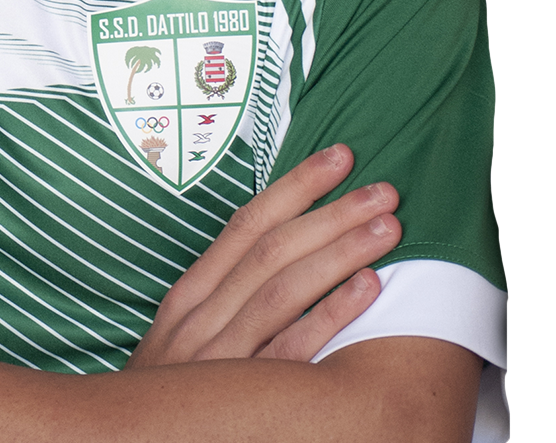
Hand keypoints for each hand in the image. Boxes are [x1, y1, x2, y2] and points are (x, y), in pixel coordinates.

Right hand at [127, 142, 400, 368]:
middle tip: (380, 188)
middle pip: (272, 249)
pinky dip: (331, 315)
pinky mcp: (243, 397)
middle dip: (331, 212)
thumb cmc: (170, 390)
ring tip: (385, 228)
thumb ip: (225, 290)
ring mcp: (222, 356)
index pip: (247, 223)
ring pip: (284, 288)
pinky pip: (293, 350)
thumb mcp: (185, 331)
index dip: (295, 186)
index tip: (338, 158)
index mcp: (191, 292)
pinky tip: (367, 289)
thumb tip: (282, 241)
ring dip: (340, 251)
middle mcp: (203, 315)